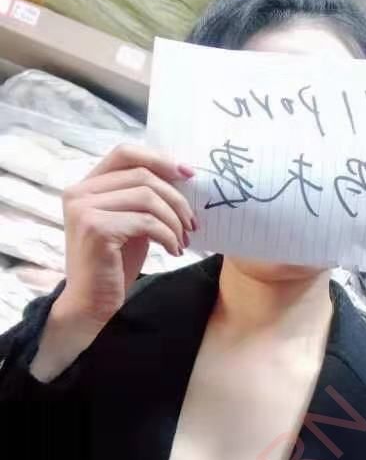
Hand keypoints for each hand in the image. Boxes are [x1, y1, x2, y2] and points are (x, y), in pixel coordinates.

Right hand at [55, 144, 196, 326]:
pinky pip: (146, 222)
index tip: (188, 174)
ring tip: (182, 240)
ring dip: (174, 220)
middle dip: (175, 198)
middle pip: (142, 175)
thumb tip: (180, 179)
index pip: (125, 154)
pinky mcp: (96, 229)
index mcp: (85, 187)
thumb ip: (142, 199)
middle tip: (192, 223)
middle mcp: (79, 193)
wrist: (91, 305)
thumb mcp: (129, 225)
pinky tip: (173, 250)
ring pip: (147, 197)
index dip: (160, 159)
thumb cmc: (113, 266)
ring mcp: (85, 209)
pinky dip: (168, 235)